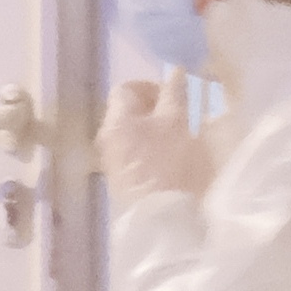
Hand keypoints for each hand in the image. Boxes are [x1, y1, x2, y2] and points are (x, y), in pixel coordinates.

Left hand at [101, 74, 214, 201]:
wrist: (162, 219)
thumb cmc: (170, 164)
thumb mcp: (178, 122)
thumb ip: (175, 95)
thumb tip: (176, 71)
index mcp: (116, 120)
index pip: (127, 88)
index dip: (152, 87)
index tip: (177, 97)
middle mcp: (107, 138)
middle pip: (129, 113)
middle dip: (156, 111)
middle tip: (183, 120)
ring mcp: (112, 162)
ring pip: (134, 135)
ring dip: (155, 133)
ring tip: (180, 143)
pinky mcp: (123, 182)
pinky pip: (136, 156)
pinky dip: (153, 152)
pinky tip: (171, 165)